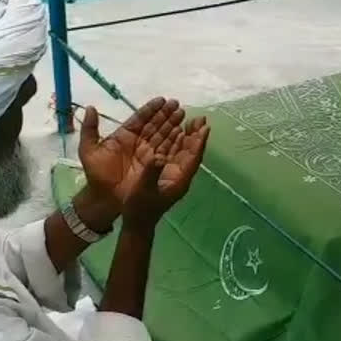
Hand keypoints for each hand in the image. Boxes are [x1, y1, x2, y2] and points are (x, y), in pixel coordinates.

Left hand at [78, 97, 185, 212]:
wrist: (104, 198)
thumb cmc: (96, 174)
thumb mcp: (88, 150)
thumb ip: (89, 129)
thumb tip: (90, 108)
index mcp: (124, 135)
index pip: (140, 118)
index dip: (151, 109)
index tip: (162, 100)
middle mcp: (138, 141)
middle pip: (154, 124)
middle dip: (166, 114)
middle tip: (177, 104)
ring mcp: (146, 153)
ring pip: (162, 135)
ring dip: (172, 124)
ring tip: (182, 114)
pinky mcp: (153, 165)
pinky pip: (165, 150)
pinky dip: (174, 142)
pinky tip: (182, 133)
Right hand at [121, 115, 209, 229]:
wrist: (136, 222)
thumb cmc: (140, 208)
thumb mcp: (143, 190)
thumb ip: (151, 173)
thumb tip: (158, 156)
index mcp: (178, 180)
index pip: (193, 158)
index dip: (199, 142)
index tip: (205, 127)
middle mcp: (179, 176)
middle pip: (191, 152)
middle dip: (196, 135)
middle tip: (200, 118)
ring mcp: (173, 175)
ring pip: (184, 152)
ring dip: (187, 136)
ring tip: (190, 120)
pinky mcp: (165, 174)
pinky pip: (174, 154)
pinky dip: (176, 142)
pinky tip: (175, 132)